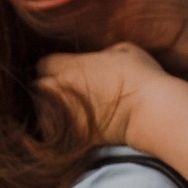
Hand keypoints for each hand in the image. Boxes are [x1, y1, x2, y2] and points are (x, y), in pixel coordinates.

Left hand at [37, 42, 172, 145]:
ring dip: (50, 110)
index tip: (64, 71)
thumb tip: (99, 58)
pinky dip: (59, 131)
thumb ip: (101, 53)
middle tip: (62, 91)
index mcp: (69, 66)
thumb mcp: (124, 50)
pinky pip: (56, 134)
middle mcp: (60, 90)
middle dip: (46, 89)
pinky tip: (72, 127)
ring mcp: (65, 115)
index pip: (43, 64)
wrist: (150, 112)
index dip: (53, 68)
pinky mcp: (74, 136)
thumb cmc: (140, 76)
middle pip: (37, 88)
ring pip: (42, 112)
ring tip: (67, 110)